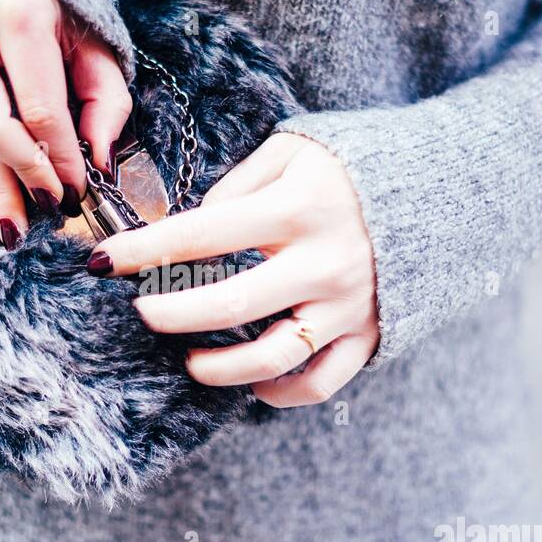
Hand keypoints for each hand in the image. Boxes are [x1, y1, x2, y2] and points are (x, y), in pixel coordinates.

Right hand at [0, 0, 131, 247]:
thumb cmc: (52, 8)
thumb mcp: (92, 38)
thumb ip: (105, 99)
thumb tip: (99, 162)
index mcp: (17, 13)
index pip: (40, 105)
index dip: (60, 156)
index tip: (79, 190)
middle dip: (20, 172)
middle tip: (51, 208)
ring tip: (14, 235)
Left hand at [89, 132, 379, 406]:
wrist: (438, 187)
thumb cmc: (347, 167)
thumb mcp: (291, 151)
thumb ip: (234, 188)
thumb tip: (188, 232)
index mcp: (298, 207)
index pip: (201, 234)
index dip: (144, 250)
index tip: (103, 261)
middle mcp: (324, 261)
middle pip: (231, 304)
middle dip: (172, 313)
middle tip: (142, 313)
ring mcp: (348, 304)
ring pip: (274, 356)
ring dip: (220, 367)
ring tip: (191, 361)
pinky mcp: (369, 333)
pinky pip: (319, 382)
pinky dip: (280, 391)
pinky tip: (252, 383)